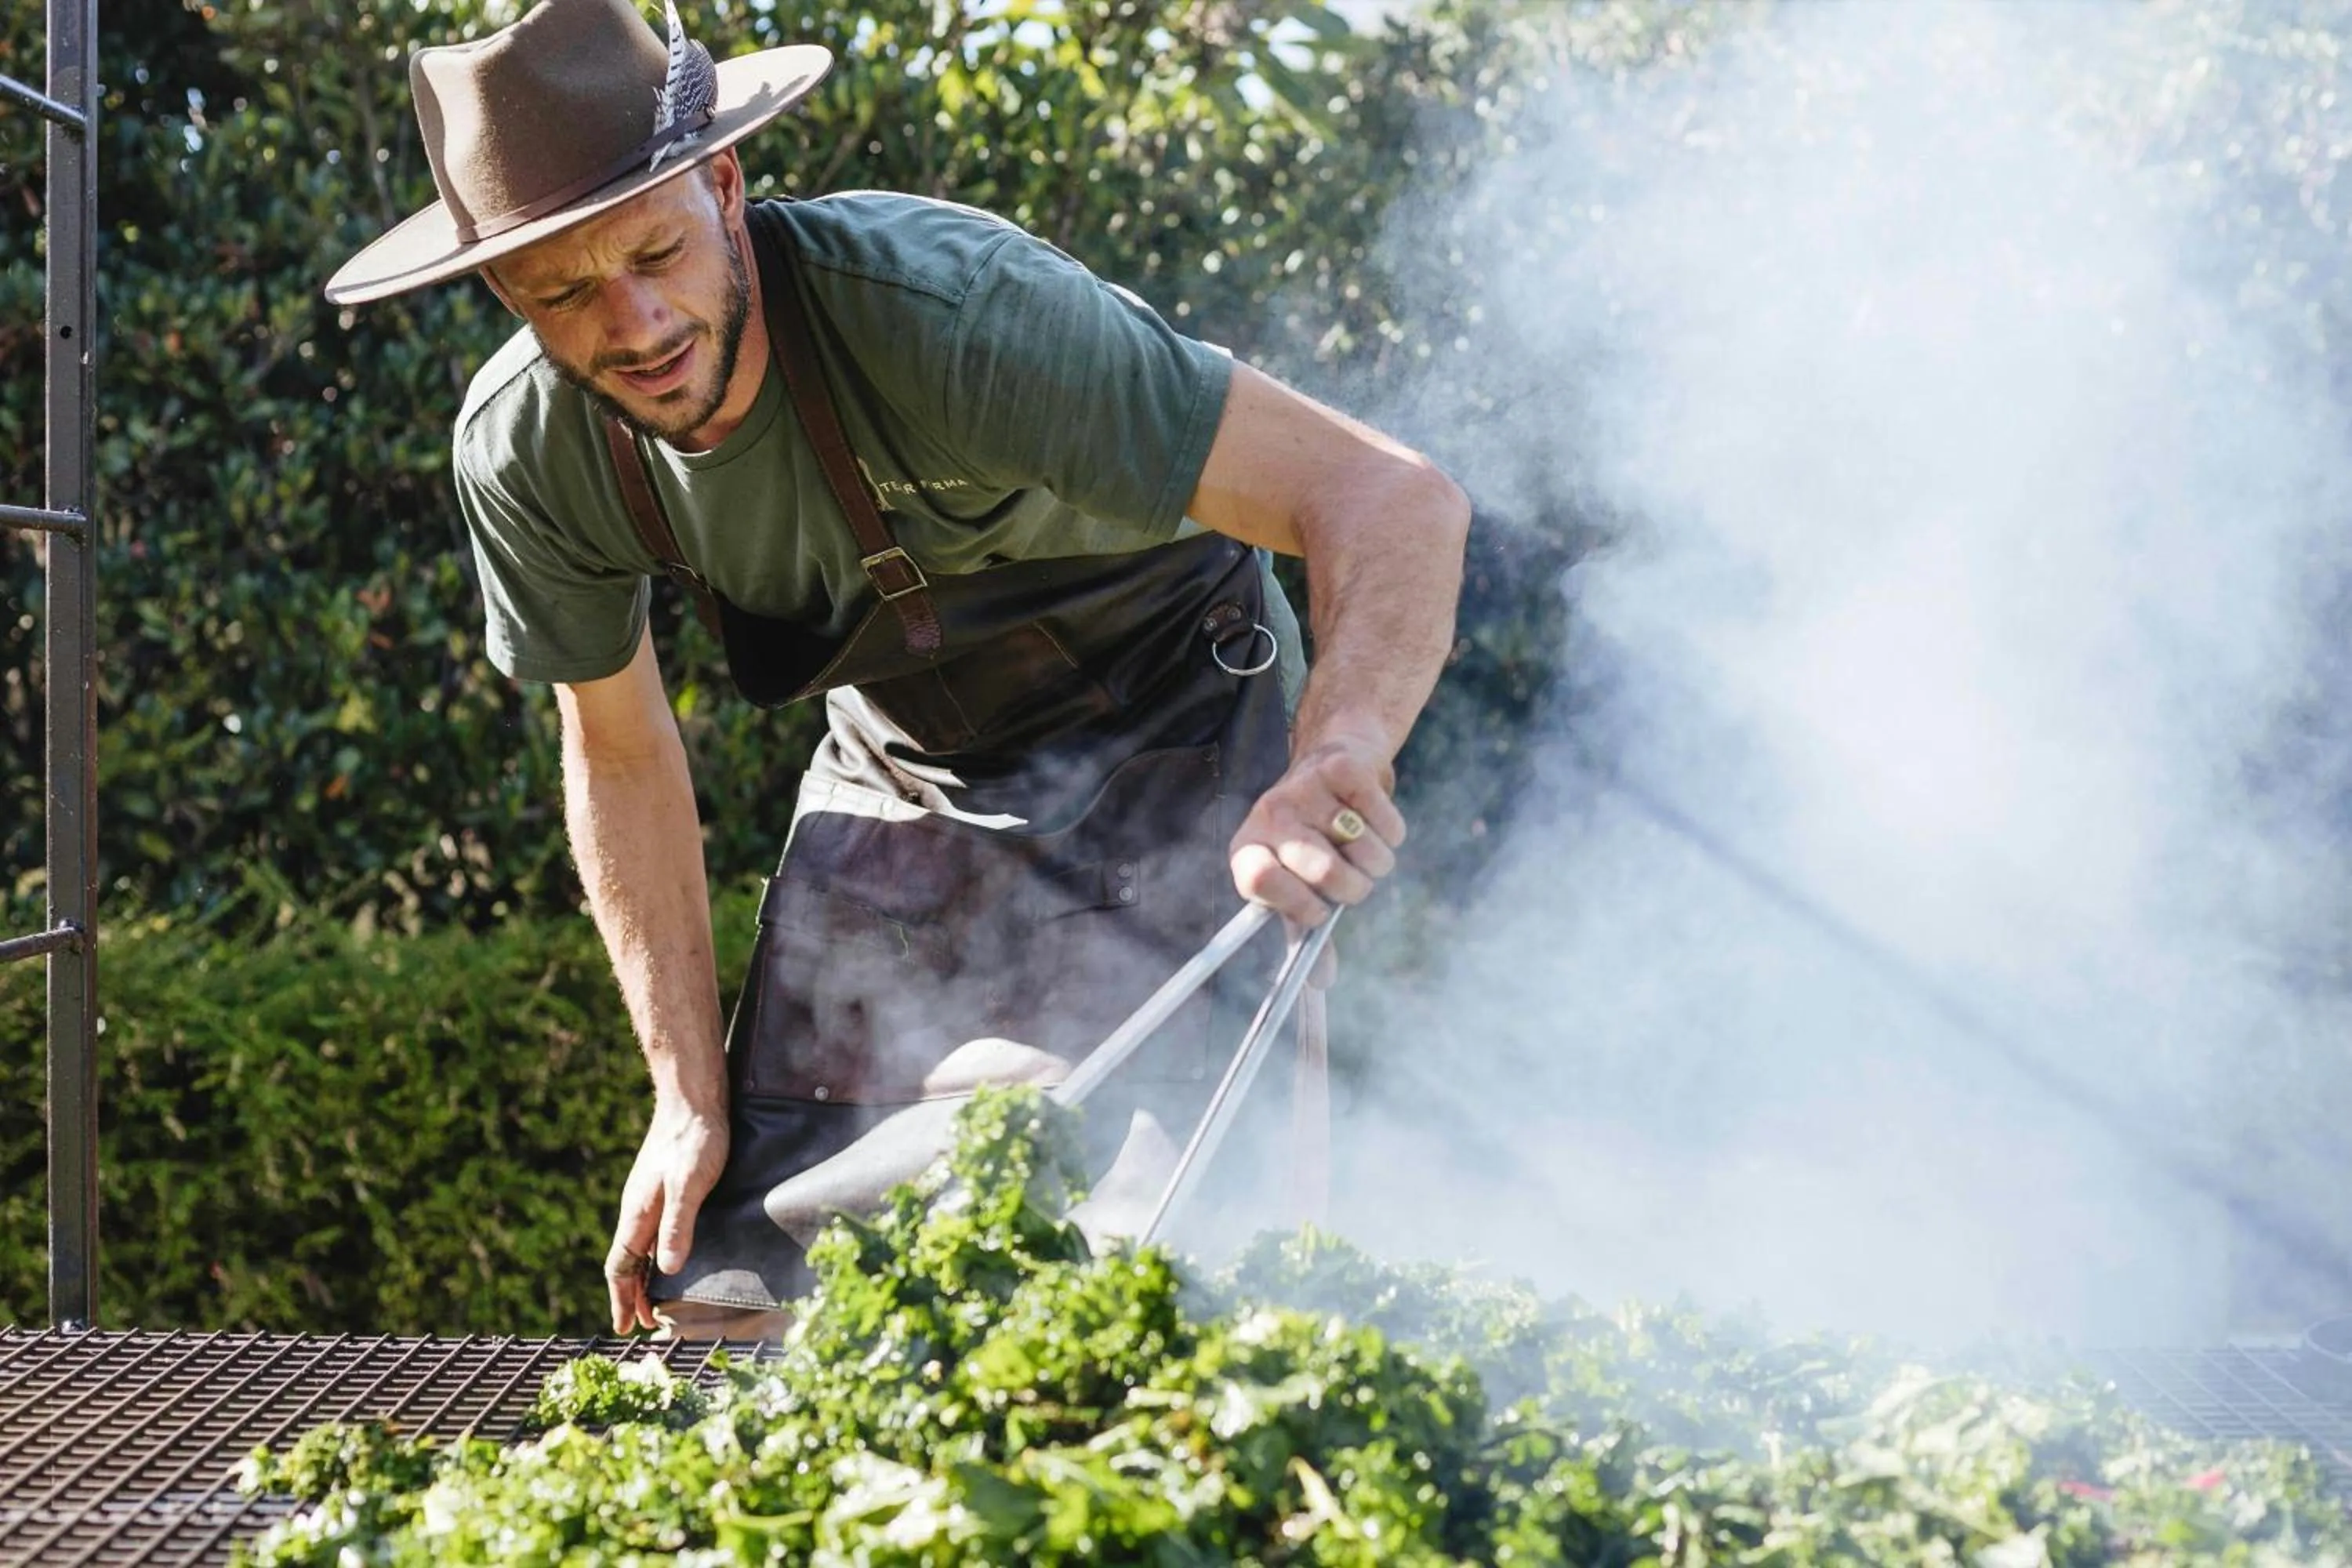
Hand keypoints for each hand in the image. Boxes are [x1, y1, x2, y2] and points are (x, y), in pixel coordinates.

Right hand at [605, 1101, 728, 1333]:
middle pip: (626, 1262)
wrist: (693, 1099)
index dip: (622, 1299)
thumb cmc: (694, 1140)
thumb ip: (677, 1226)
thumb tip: (665, 1270)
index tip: (624, 1328)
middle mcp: (637, 1209)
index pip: (620, 1267)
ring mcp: (648, 1198)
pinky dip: (653, 1254)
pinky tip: (667, 1256)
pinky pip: (650, 1231)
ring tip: (653, 1300)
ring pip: (638, 1247)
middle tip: (640, 1324)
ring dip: (642, 1276)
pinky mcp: (662, 1187)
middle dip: (630, 1295)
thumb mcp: (690, 1184)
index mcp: (638, 1214)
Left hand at [1228, 733, 1405, 928]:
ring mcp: (1306, 788)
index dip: (1296, 905)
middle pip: (1325, 873)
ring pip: (1364, 851)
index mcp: (1250, 849)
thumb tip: (1321, 981)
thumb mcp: (1300, 881)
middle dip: (1352, 888)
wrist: (1334, 761)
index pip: (1258, 881)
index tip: (1318, 913)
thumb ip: (1308, 930)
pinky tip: (1377, 823)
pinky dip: (1392, 833)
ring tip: (1363, 849)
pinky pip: (1387, 823)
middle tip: (1350, 878)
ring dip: (1377, 862)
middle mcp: (1271, 815)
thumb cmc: (1314, 838)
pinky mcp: (1343, 768)